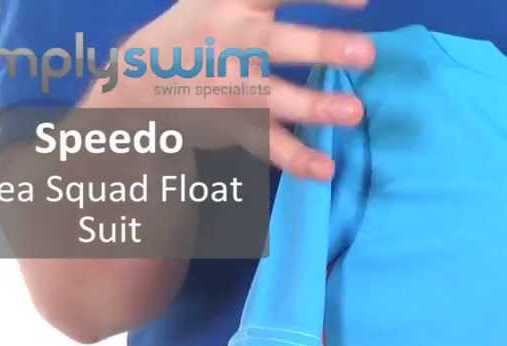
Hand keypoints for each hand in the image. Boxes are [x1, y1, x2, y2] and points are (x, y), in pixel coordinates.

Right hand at [81, 0, 375, 179]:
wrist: (139, 80)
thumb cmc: (202, 30)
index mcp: (233, 1)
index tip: (364, 1)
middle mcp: (232, 40)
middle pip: (276, 42)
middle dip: (321, 47)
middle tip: (368, 53)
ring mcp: (230, 84)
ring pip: (273, 97)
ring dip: (314, 105)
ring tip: (354, 112)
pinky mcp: (231, 122)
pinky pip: (266, 143)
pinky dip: (296, 158)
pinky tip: (325, 167)